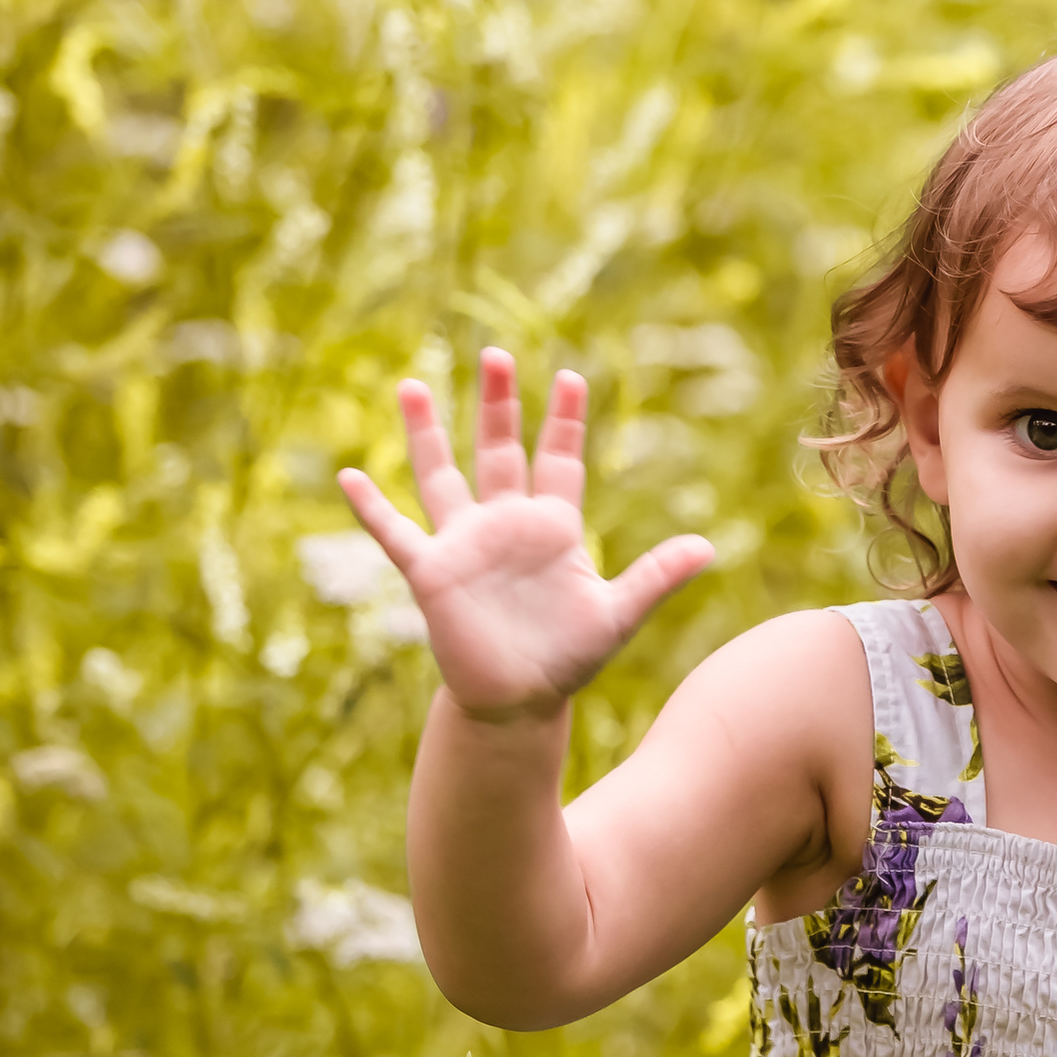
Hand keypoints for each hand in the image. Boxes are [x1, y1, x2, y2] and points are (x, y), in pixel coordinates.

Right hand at [336, 350, 711, 722]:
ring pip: (441, 476)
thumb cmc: (567, 658)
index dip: (564, 421)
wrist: (520, 703)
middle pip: (500, 450)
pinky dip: (372, 508)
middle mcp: (505, 525)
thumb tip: (708, 547)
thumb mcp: (618, 615)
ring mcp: (465, 544)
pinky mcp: (432, 573)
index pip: (558, 461)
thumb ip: (657, 576)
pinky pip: (396, 534)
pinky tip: (349, 476)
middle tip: (495, 353)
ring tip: (411, 384)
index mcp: (553, 528)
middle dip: (498, 403)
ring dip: (426, 433)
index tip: (571, 376)